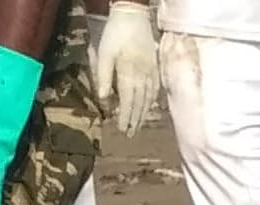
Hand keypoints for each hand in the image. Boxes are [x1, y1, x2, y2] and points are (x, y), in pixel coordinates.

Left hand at [93, 1, 158, 134]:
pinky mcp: (156, 67)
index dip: (125, 116)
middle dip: (135, 120)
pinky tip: (150, 108)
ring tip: (139, 126)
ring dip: (144, 114)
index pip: (128, 100)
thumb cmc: (115, 34)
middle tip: (130, 134)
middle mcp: (143, 75)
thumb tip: (103, 99)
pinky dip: (153, 101)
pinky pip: (156, 89)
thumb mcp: (104, 53)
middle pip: (140, 102)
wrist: (134, 15)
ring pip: (149, 98)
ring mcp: (151, 71)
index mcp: (129, 72)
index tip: (122, 129)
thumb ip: (103, 77)